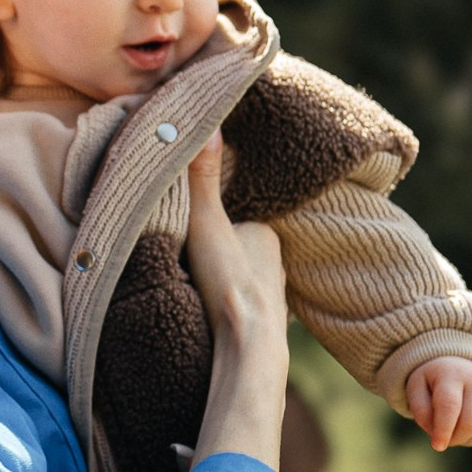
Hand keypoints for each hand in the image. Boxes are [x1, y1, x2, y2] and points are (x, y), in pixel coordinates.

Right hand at [183, 134, 287, 345]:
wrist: (248, 348)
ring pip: (247, 272)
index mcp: (266, 233)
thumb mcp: (207, 224)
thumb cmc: (229, 284)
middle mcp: (275, 260)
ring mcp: (272, 293)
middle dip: (225, 240)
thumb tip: (207, 123)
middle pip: (244, 241)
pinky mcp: (263, 322)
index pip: (241, 209)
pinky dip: (232, 298)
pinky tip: (217, 304)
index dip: (219, 208)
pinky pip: (245, 300)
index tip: (199, 210)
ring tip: (202, 272)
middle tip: (196, 241)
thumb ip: (201, 178)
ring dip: (229, 271)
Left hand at [405, 359, 471, 450]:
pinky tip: (463, 432)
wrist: (455, 362)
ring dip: (465, 439)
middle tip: (440, 437)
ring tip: (450, 433)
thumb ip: (421, 411)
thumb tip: (436, 433)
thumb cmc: (432, 380)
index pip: (450, 406)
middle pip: (469, 421)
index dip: (444, 430)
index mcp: (451, 375)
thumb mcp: (416, 389)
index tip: (437, 446)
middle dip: (453, 437)